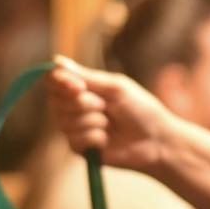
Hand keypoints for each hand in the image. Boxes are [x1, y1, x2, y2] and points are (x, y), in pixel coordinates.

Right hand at [46, 55, 172, 170]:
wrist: (156, 141)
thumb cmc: (140, 109)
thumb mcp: (114, 88)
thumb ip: (85, 76)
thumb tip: (56, 60)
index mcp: (82, 88)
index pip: (53, 80)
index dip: (59, 81)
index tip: (77, 86)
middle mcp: (74, 107)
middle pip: (54, 101)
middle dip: (81, 103)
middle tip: (104, 105)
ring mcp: (75, 128)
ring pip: (64, 121)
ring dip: (92, 120)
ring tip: (110, 123)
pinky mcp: (80, 148)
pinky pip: (74, 138)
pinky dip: (95, 136)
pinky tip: (108, 139)